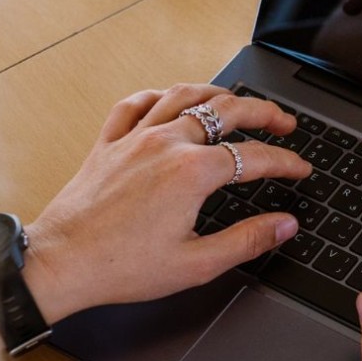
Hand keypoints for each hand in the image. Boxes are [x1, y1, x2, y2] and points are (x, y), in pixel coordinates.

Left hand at [21, 84, 312, 322]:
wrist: (62, 262)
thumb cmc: (121, 266)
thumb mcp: (196, 264)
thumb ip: (246, 240)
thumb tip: (284, 225)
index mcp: (191, 173)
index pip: (254, 157)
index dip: (285, 161)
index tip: (300, 168)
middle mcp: (165, 144)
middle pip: (225, 111)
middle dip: (263, 112)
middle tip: (284, 121)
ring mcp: (134, 139)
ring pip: (183, 96)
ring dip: (217, 93)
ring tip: (236, 101)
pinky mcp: (107, 144)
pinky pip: (135, 105)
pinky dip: (158, 96)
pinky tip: (168, 101)